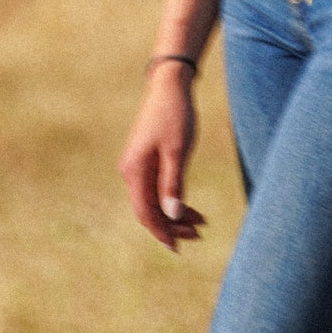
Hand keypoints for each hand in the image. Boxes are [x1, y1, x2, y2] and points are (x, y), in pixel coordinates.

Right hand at [118, 66, 206, 250]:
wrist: (170, 84)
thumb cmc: (175, 114)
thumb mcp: (178, 150)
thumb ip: (173, 184)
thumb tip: (171, 216)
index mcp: (135, 171)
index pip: (146, 213)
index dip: (163, 233)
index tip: (180, 248)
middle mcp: (131, 171)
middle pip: (149, 209)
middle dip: (172, 225)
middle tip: (199, 233)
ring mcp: (137, 165)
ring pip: (153, 200)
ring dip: (174, 213)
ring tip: (200, 222)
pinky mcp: (145, 159)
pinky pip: (156, 187)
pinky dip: (172, 197)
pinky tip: (189, 205)